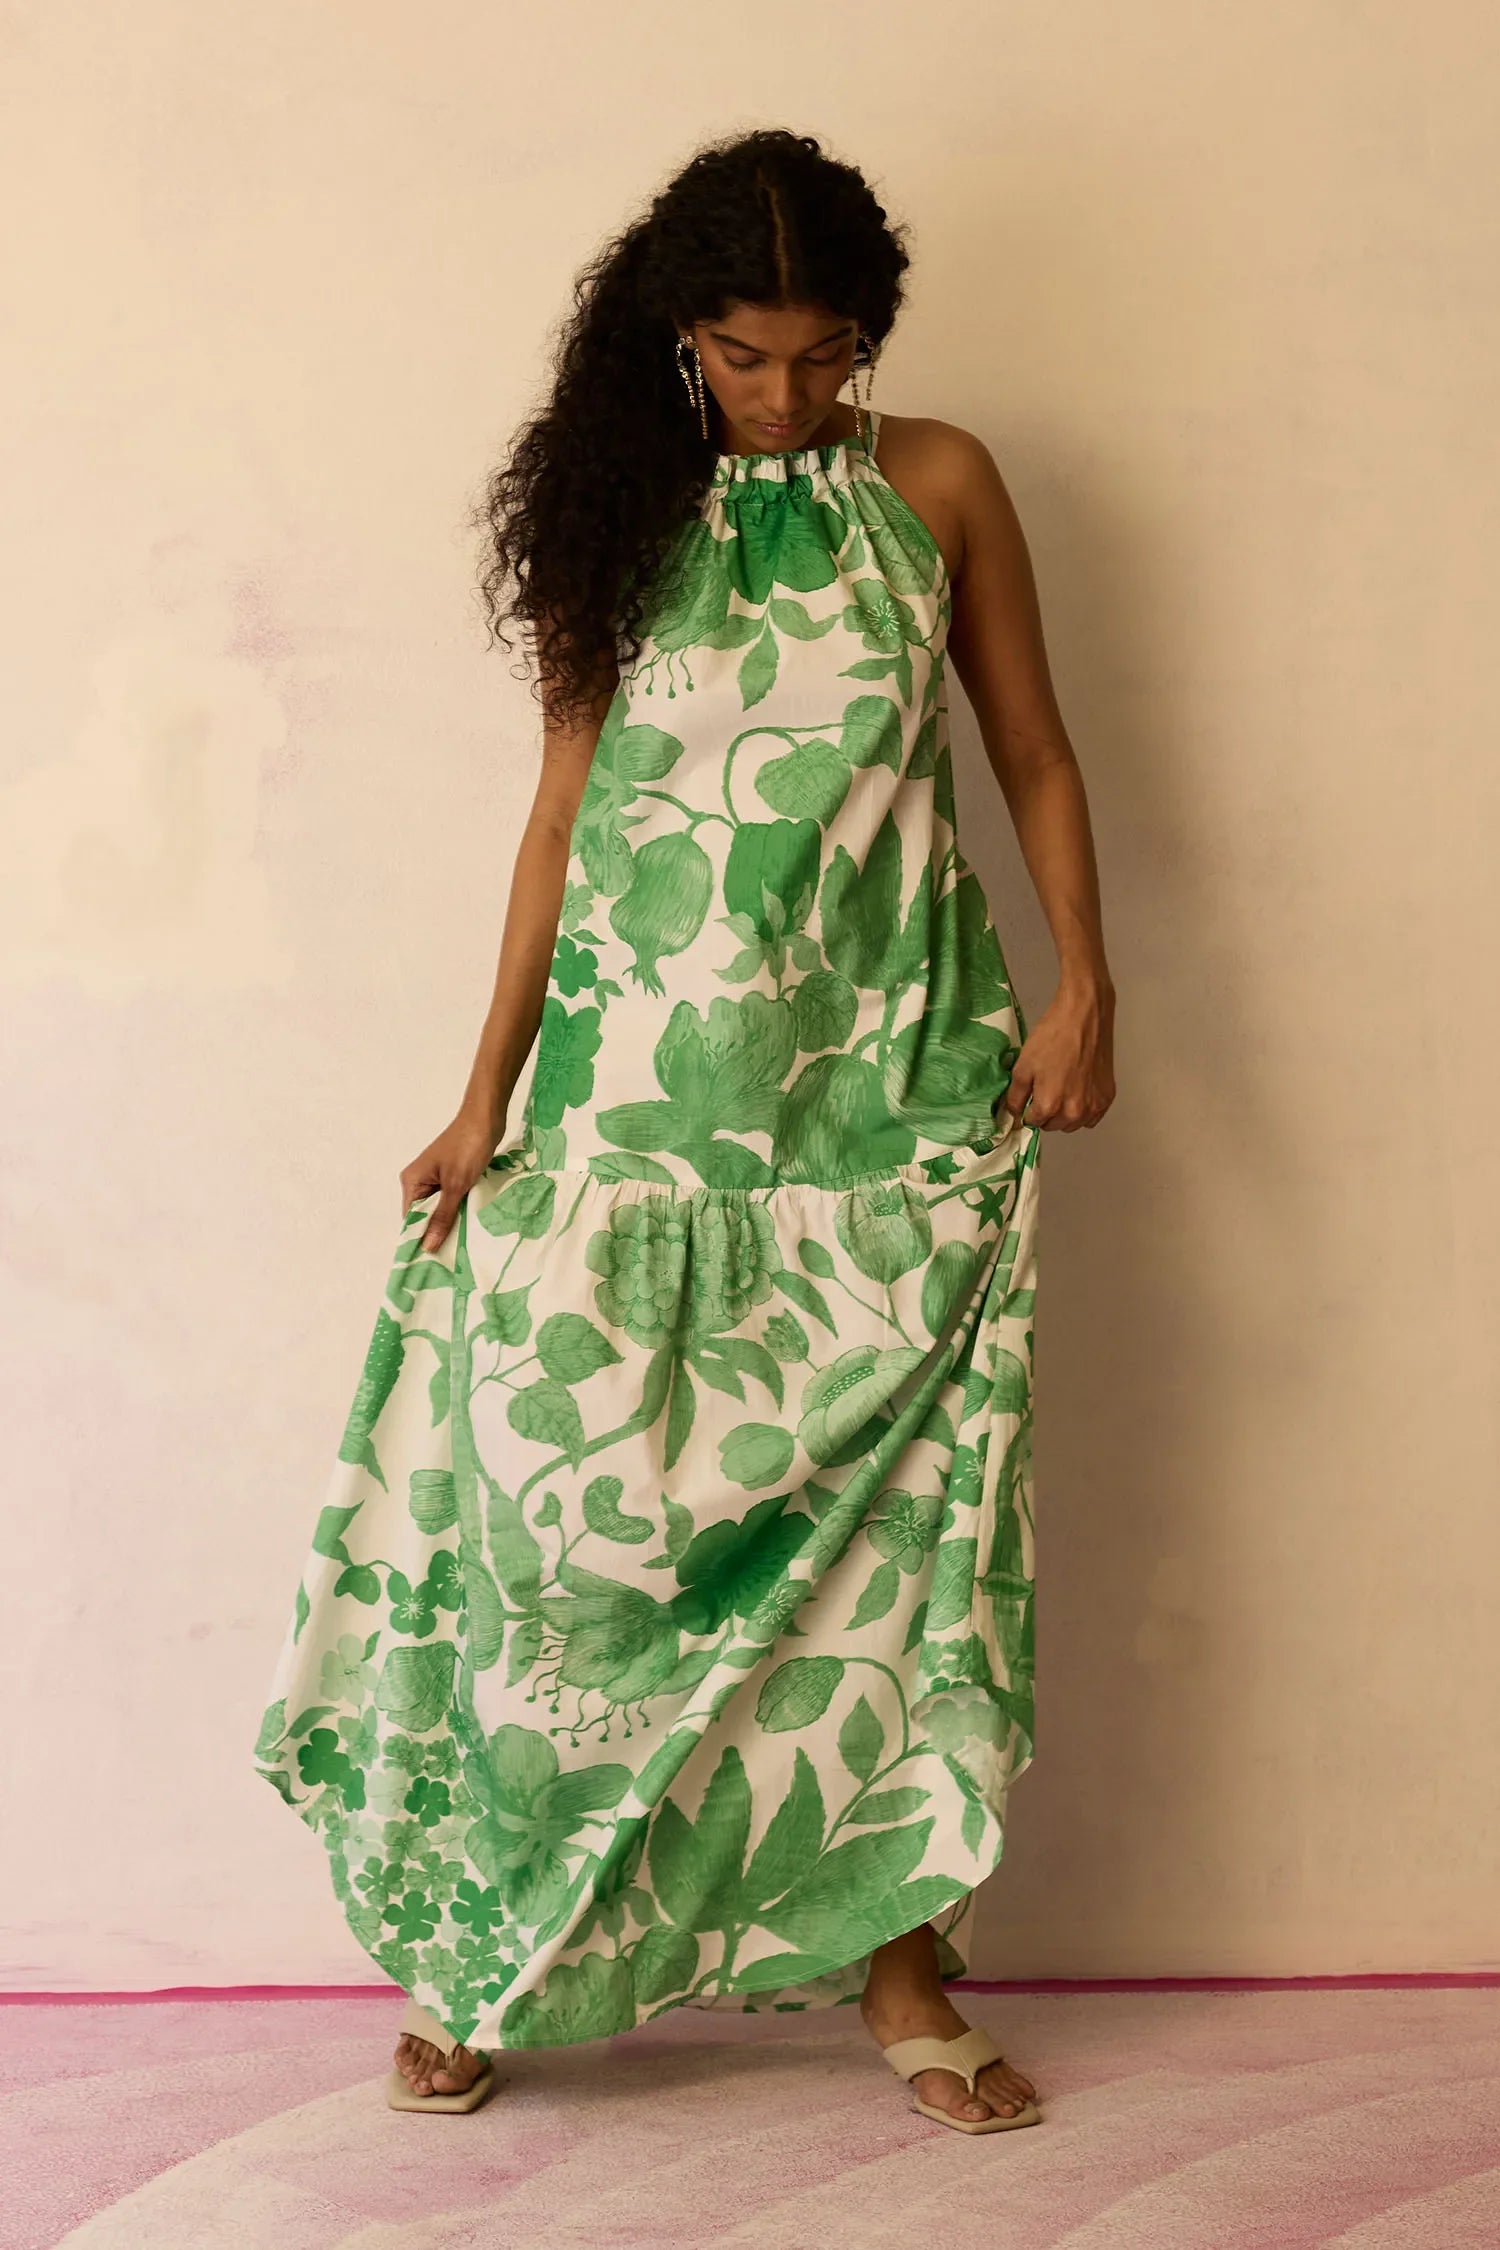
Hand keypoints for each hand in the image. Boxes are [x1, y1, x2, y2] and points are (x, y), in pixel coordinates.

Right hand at [400, 1106, 505, 1251]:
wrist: (486, 1118)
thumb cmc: (468, 1148)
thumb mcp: (456, 1185)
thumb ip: (442, 1216)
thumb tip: (427, 1246)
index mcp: (411, 1182)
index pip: (411, 1220)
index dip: (421, 1239)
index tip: (434, 1262)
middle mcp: (419, 1181)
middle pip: (424, 1216)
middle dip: (437, 1232)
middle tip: (453, 1258)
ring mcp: (435, 1178)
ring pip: (439, 1209)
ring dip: (451, 1221)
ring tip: (463, 1244)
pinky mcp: (451, 1176)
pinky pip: (451, 1199)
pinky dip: (459, 1209)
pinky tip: (470, 1223)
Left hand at [999, 979, 1115, 1132]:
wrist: (1084, 1015)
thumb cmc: (1052, 1037)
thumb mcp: (1023, 1065)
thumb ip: (1015, 1096)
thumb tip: (1014, 1114)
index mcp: (1050, 1105)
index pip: (1032, 1121)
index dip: (1026, 1109)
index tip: (1027, 1097)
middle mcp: (1074, 1112)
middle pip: (1052, 1125)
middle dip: (1045, 1113)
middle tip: (1044, 1089)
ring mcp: (1094, 1106)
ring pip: (1072, 1123)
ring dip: (1064, 1114)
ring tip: (1061, 1089)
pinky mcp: (1108, 1097)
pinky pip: (1091, 1117)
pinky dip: (1083, 1111)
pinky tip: (1078, 1091)